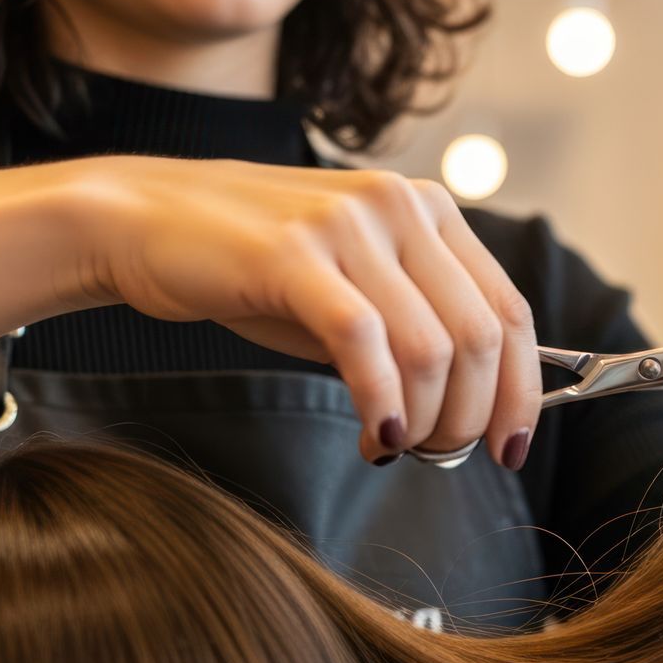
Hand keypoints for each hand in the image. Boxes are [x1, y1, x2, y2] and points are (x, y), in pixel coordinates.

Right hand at [72, 156, 539, 465]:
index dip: (523, 392)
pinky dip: (383, 403)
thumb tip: (479, 409)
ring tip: (396, 447)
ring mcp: (349, 225)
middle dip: (471, 417)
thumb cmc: (254, 269)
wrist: (140, 220)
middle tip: (439, 456)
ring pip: (431, 349)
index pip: (509, 312)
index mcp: (430, 210)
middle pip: (480, 338)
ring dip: (426, 420)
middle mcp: (400, 206)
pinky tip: (376, 436)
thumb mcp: (357, 290)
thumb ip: (418, 330)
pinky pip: (367, 344)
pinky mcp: (295, 254)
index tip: (511, 449)